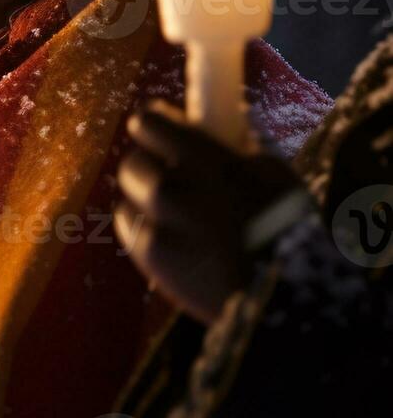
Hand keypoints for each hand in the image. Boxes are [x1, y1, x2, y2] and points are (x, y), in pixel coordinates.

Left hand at [115, 100, 307, 323]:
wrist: (284, 293)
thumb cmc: (289, 227)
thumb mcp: (275, 173)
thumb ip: (242, 145)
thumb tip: (227, 124)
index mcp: (205, 160)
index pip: (149, 123)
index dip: (153, 124)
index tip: (156, 128)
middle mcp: (173, 188)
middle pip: (134, 162)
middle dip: (149, 164)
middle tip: (168, 172)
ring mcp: (158, 223)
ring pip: (129, 196)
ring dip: (145, 198)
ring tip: (174, 210)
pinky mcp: (150, 255)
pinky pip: (131, 228)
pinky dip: (145, 226)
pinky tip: (170, 234)